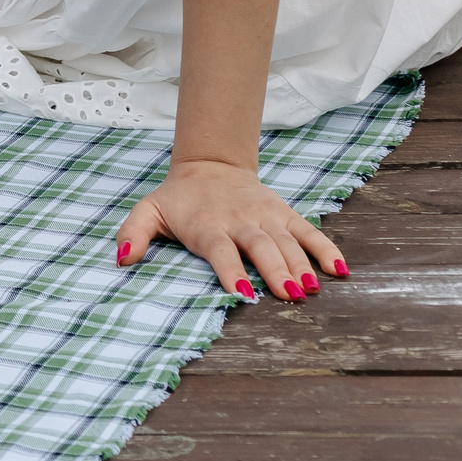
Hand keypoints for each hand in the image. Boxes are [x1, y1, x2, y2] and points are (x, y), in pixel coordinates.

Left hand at [116, 158, 346, 302]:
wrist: (209, 165)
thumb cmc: (178, 201)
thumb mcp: (148, 211)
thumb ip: (132, 234)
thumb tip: (121, 260)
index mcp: (207, 225)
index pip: (220, 249)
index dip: (231, 270)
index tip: (242, 293)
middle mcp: (239, 220)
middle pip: (260, 246)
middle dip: (276, 271)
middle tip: (291, 295)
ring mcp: (264, 216)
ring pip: (286, 240)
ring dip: (301, 265)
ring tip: (313, 288)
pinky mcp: (283, 212)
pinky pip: (308, 230)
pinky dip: (325, 248)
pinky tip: (340, 269)